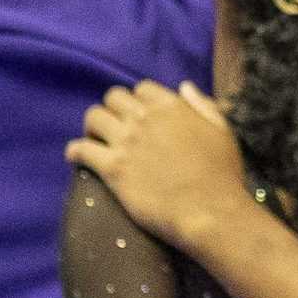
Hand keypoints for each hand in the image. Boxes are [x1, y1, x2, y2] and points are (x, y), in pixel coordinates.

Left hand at [66, 81, 250, 252]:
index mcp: (172, 106)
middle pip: (114, 97)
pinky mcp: (113, 168)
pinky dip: (75, 151)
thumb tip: (183, 86)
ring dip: (92, 126)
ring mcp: (126, 142)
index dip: (139, 101)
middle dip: (113, 109)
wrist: (209, 212)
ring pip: (94, 117)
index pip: (142, 88)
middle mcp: (145, 118)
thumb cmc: (222, 174)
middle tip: (115, 127)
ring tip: (95, 139)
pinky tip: (75, 157)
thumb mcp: (222, 131)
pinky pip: (81, 150)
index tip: (140, 115)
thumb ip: (202, 105)